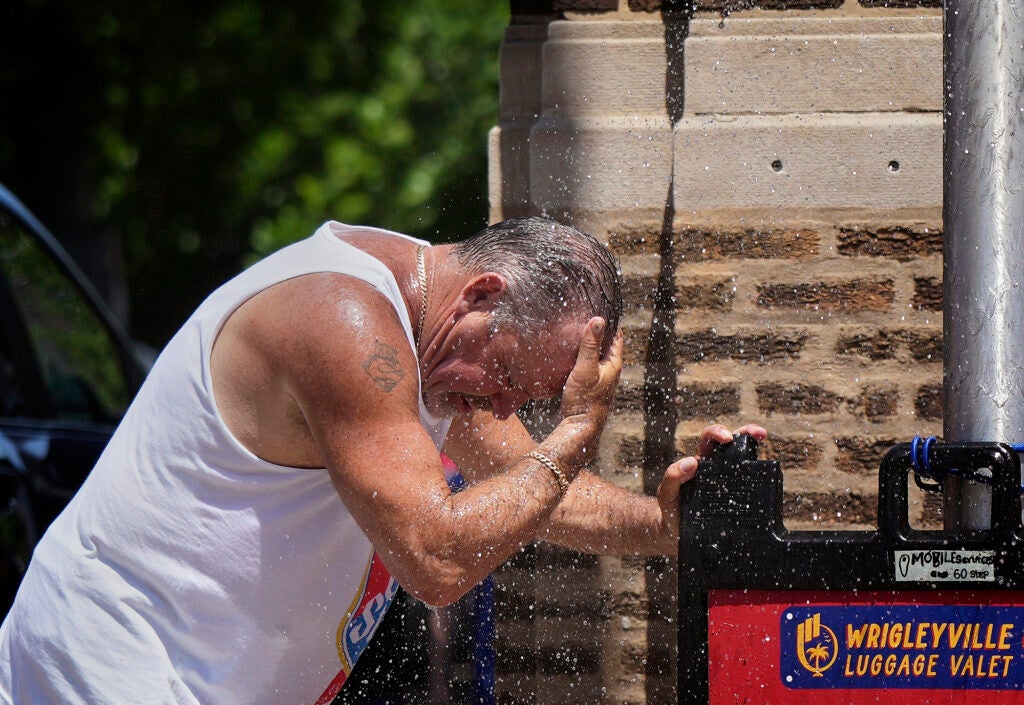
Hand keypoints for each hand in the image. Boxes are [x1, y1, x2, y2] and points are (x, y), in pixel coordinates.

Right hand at [558, 318, 622, 424]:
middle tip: (582, 318)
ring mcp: (599, 380)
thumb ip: (590, 345)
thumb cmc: (584, 399)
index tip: (598, 309)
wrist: (578, 428)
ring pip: (595, 357)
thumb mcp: (585, 368)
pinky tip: (567, 357)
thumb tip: (598, 319)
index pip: (616, 336)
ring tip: (573, 334)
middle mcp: (609, 371)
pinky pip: (586, 366)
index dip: (609, 322)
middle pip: (605, 346)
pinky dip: (579, 358)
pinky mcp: (589, 387)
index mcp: (613, 364)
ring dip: (586, 346)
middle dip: (596, 332)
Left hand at [655, 423, 767, 552]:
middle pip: (732, 442)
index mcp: (699, 462)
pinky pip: (748, 484)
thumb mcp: (666, 492)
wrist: (679, 534)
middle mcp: (714, 469)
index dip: (718, 433)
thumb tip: (691, 462)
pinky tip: (765, 475)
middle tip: (757, 433)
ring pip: (742, 459)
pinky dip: (759, 476)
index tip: (727, 438)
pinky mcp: (735, 497)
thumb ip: (673, 476)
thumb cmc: (672, 509)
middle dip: (745, 432)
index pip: (709, 439)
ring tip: (762, 437)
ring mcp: (727, 482)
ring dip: (753, 445)